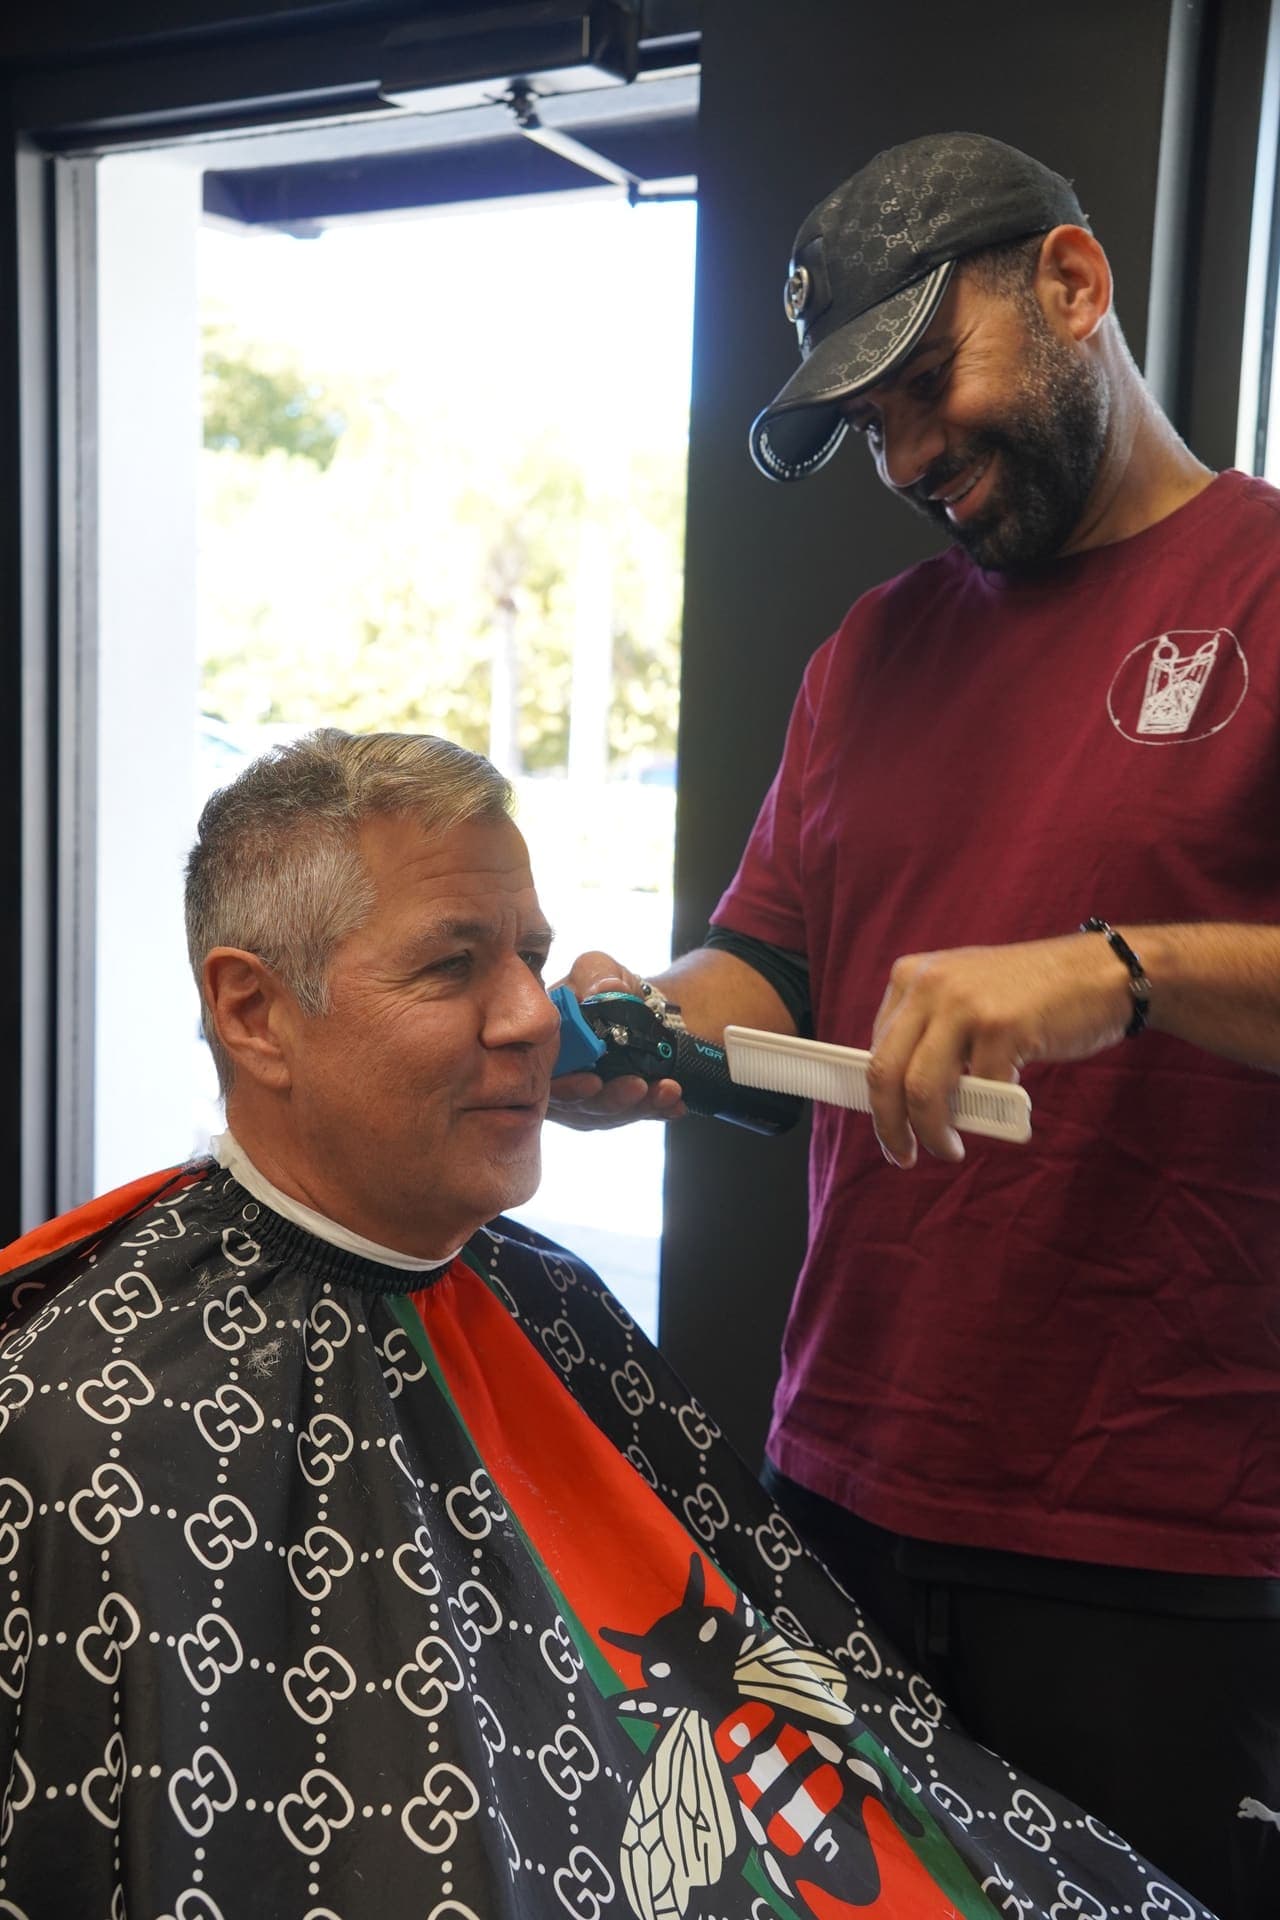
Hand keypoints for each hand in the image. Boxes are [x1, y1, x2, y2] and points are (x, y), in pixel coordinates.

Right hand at [547, 951, 687, 1130]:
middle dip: (610, 1099)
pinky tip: (675, 1106)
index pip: (542, 1075)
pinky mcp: (609, 1109)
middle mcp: (553, 1078)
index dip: (566, 1085)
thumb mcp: (597, 969)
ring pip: (605, 1115)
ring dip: (638, 1107)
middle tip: (639, 1087)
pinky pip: (631, 1115)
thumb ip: (596, 975)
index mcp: (541, 1046)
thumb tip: (609, 988)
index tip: (593, 1082)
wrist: (634, 1005)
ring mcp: (580, 1099)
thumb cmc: (604, 985)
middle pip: (575, 1104)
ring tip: (668, 1090)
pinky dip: (655, 1111)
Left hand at [868, 933, 1133, 1165]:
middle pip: (885, 1072)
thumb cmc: (1036, 996)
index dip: (879, 1098)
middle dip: (889, 1125)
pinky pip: (982, 1090)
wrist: (1104, 972)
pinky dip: (991, 1111)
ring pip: (922, 1090)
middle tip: (904, 1155)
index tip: (891, 1126)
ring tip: (948, 1149)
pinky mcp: (1001, 1026)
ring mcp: (964, 1003)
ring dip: (931, 1132)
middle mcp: (930, 985)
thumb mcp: (967, 995)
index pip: (876, 1050)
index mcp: (912, 977)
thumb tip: (899, 1098)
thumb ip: (932, 1032)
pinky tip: (1006, 1108)